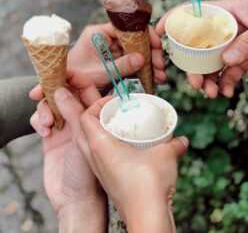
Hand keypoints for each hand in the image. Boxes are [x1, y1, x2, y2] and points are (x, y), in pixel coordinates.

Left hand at [30, 23, 165, 100]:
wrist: (66, 91)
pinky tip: (153, 79)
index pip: (126, 27)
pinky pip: (131, 63)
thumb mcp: (99, 73)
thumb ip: (120, 66)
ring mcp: (111, 51)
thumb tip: (142, 58)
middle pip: (134, 40)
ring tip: (160, 77)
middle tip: (160, 66)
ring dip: (149, 64)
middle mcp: (106, 39)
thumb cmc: (76, 78)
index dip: (143, 34)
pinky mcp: (114, 62)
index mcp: (98, 34)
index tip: (156, 45)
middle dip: (149, 53)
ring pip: (135, 52)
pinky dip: (142, 71)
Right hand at [30, 77, 106, 232]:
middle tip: (41, 90)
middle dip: (52, 89)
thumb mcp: (84, 136)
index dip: (74, 76)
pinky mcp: (52, 135)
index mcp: (95, 114)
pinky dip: (39, 120)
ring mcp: (66, 126)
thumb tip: (61, 89)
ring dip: (45, 108)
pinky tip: (44, 132)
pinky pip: (41, 118)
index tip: (60, 69)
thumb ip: (74, 111)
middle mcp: (81, 117)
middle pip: (65, 92)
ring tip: (48, 123)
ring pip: (51, 104)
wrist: (74, 199)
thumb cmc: (89, 171)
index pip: (86, 87)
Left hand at [52, 87, 188, 232]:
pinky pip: (102, 160)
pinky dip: (111, 150)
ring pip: (92, 147)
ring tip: (124, 129)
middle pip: (86, 130)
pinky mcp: (108, 183)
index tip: (114, 101)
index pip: (85, 117)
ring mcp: (100, 172)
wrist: (147, 218)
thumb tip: (182, 140)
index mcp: (99, 145)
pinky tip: (130, 150)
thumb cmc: (149, 184)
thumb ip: (173, 144)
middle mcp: (94, 158)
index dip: (96, 105)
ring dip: (104, 135)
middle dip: (100, 118)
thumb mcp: (164, 155)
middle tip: (118, 113)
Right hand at [156, 0, 247, 97]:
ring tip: (212, 93)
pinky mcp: (241, 56)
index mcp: (225, 11)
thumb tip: (226, 60)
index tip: (158, 32)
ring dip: (208, 79)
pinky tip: (228, 93)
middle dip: (192, 66)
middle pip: (197, 45)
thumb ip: (245, 42)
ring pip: (210, 61)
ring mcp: (231, 43)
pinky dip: (226, 83)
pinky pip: (228, 70)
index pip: (192, 11)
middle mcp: (223, 28)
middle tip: (195, 83)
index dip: (173, 19)